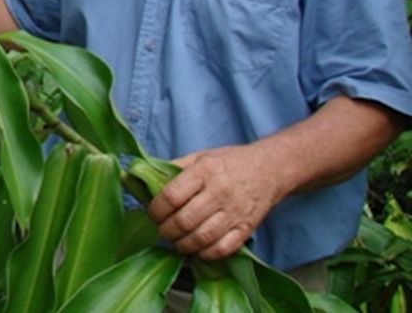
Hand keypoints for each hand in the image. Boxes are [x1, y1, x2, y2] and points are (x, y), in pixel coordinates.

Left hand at [146, 143, 284, 260]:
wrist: (270, 169)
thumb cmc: (229, 163)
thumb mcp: (200, 156)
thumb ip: (173, 169)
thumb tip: (141, 179)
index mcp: (205, 171)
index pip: (171, 196)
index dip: (156, 210)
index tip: (152, 213)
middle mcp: (220, 192)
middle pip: (184, 221)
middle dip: (166, 230)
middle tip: (162, 229)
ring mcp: (234, 212)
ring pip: (201, 238)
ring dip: (182, 244)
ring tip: (176, 240)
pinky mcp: (246, 228)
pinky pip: (222, 249)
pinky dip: (205, 254)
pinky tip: (197, 248)